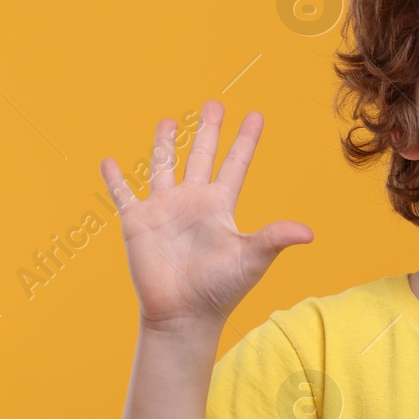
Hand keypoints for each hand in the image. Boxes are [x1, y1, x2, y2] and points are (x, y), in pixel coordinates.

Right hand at [100, 100, 312, 331]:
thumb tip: (310, 233)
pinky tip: (108, 162)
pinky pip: (123, 194)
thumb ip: (274, 238)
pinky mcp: (137, 222)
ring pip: (163, 166)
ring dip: (163, 143)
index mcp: (220, 206)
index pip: (236, 163)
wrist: (182, 315)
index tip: (256, 114)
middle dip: (208, 130)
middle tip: (214, 103)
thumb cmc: (219, 290)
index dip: (245, 140)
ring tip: (167, 120)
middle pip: (201, 156)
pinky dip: (115, 178)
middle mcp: (193, 202)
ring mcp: (164, 210)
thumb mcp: (250, 259)